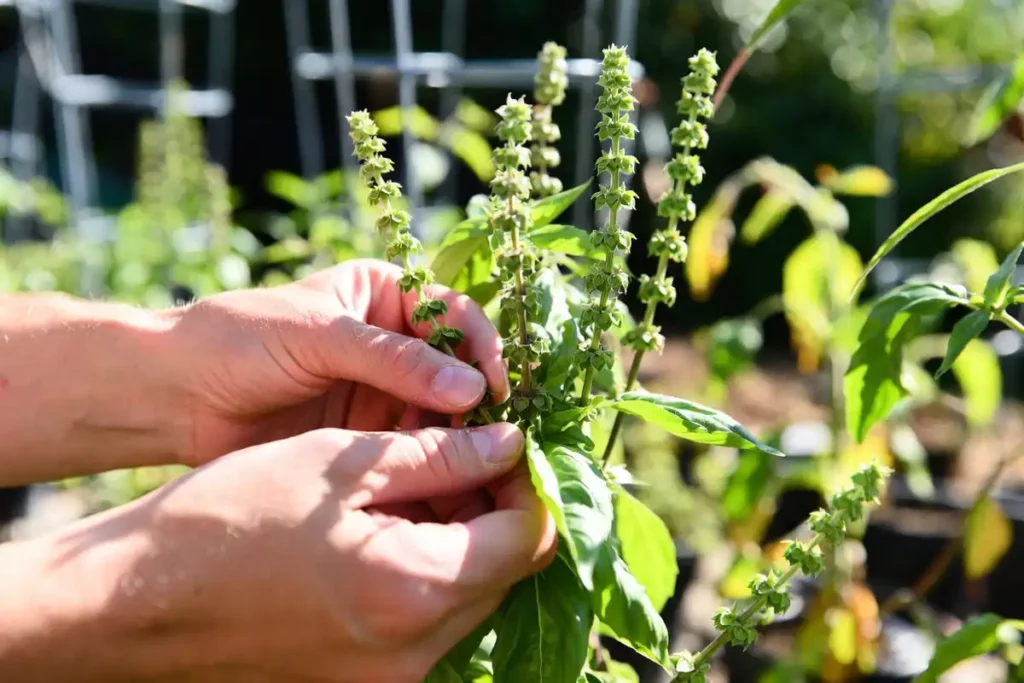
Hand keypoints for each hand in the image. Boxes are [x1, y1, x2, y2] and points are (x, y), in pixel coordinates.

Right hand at [0, 423, 555, 682]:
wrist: (133, 599)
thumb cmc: (228, 516)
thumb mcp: (339, 463)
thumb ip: (438, 456)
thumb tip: (510, 446)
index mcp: (416, 590)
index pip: (529, 538)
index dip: (530, 482)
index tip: (506, 441)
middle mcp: (415, 652)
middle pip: (505, 573)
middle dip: (499, 508)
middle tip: (464, 453)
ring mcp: (389, 676)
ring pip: (469, 598)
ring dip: (464, 538)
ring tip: (421, 483)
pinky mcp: (362, 680)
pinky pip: (428, 623)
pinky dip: (428, 571)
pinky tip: (390, 527)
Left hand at [169, 258, 509, 465]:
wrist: (175, 395)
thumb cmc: (240, 340)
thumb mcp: (320, 336)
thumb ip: (394, 361)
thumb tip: (472, 388)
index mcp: (384, 296)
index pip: (454, 315)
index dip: (482, 347)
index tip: (496, 385)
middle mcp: (391, 342)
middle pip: (456, 367)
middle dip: (477, 398)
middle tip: (494, 433)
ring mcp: (380, 391)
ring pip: (440, 411)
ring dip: (458, 433)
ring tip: (470, 459)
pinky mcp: (365, 435)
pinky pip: (412, 445)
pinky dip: (431, 459)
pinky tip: (442, 476)